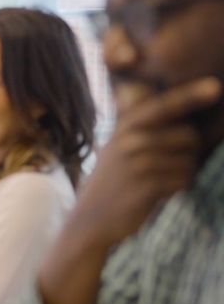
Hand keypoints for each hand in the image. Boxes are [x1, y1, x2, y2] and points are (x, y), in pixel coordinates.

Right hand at [76, 77, 220, 247]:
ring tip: (158, 179)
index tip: (216, 86)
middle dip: (188, 151)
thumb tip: (182, 118)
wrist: (92, 217)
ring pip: (189, 160)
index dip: (190, 95)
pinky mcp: (148, 184)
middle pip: (187, 135)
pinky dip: (178, 187)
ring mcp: (138, 162)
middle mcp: (131, 140)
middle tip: (166, 163)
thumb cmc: (114, 180)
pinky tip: (158, 191)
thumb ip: (142, 127)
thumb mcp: (118, 146)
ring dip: (182, 172)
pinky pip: (184, 179)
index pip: (163, 105)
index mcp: (126, 126)